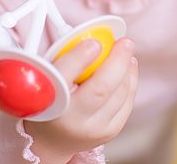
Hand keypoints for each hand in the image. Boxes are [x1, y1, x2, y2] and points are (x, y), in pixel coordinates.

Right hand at [24, 37, 137, 163]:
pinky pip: (127, 102)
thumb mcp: (45, 74)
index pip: (62, 77)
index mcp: (46, 101)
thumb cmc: (49, 97)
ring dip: (127, 68)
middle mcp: (70, 120)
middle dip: (118, 60)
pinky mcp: (109, 132)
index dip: (80, 57)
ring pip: (119, 94)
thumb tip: (93, 37)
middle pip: (101, 89)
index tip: (94, 42)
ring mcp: (92, 130)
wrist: (51, 139)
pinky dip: (131, 80)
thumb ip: (63, 56)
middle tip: (125, 41)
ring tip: (126, 52)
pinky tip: (128, 67)